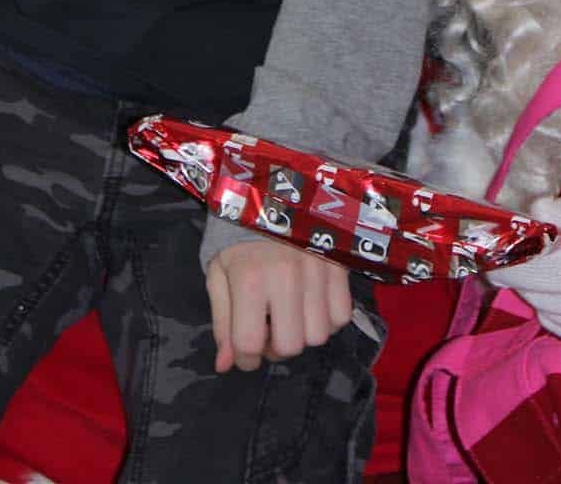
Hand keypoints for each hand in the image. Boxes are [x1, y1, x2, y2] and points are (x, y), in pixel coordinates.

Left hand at [205, 240, 350, 373]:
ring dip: (303, 333)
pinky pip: (342, 316)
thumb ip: (222, 322)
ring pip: (319, 335)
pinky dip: (328, 319)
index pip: (250, 344)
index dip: (244, 358)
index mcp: (249, 279)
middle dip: (276, 346)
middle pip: (290, 346)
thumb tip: (225, 365)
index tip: (245, 348)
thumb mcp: (218, 275)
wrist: (271, 195)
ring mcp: (317, 270)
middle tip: (269, 328)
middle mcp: (286, 277)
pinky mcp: (339, 264)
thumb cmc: (239, 239)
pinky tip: (313, 304)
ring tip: (292, 314)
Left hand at [492, 175, 560, 340]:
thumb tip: (531, 214)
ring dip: (531, 285)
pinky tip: (556, 280)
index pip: (538, 271)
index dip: (507, 257)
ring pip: (545, 311)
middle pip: (536, 292)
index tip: (487, 238)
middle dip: (514, 267)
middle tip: (506, 239)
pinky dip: (549, 305)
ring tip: (533, 255)